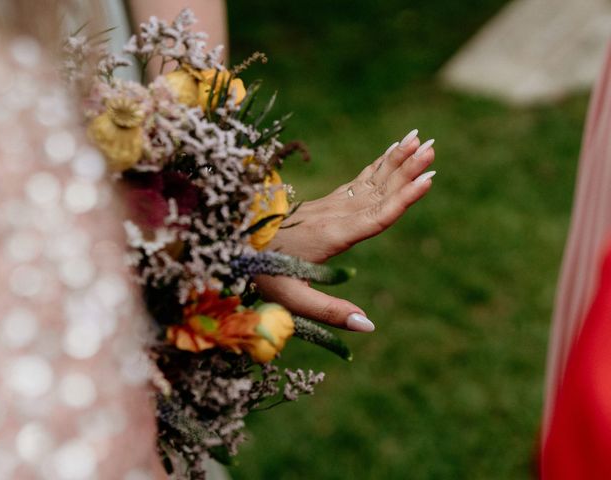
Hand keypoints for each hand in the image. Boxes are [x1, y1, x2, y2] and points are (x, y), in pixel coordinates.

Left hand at [257, 129, 435, 330]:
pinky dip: (379, 165)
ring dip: (396, 160)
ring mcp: (330, 206)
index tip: (428, 179)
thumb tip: (370, 325)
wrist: (235, 240)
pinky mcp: (327, 203)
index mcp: (330, 236)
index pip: (374, 216)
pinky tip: (392, 152)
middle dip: (406, 169)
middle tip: (433, 147)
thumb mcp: (292, 299)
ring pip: (370, 180)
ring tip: (421, 140)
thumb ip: (331, 311)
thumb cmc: (262, 272)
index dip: (403, 199)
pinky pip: (359, 180)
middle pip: (377, 190)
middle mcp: (333, 215)